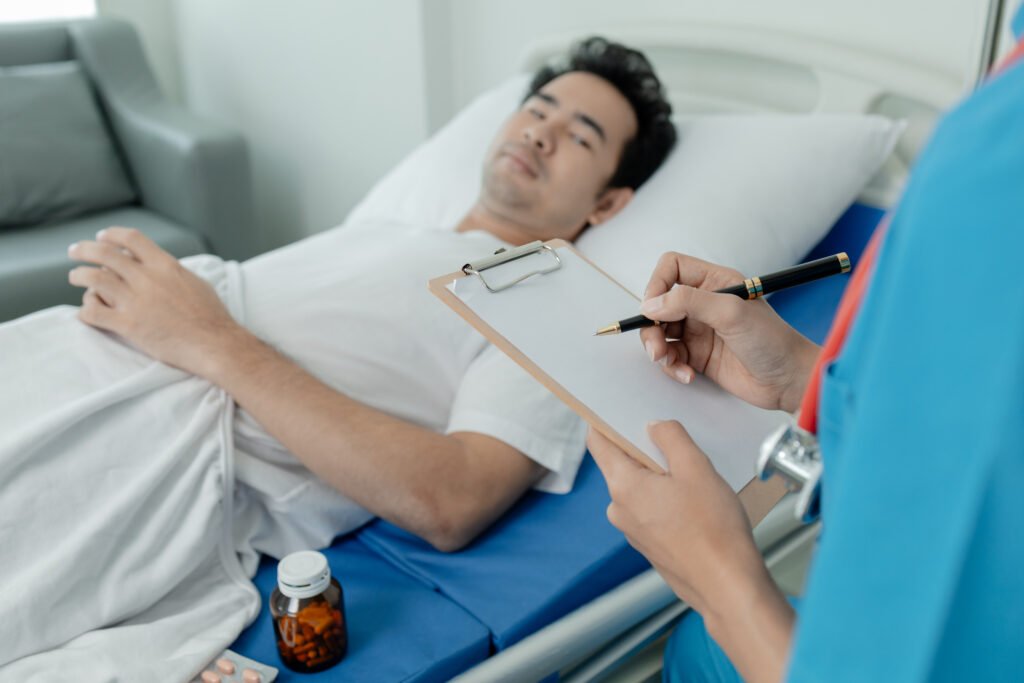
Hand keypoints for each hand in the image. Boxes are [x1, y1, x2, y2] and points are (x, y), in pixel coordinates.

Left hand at [68, 227, 245, 376]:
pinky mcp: (129, 325)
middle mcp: (147, 278)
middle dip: (85, 250)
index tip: (102, 237)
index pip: (131, 238)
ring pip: (94, 279)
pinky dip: (85, 310)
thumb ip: (173, 271)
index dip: (112, 235)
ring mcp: (136, 301)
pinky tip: (86, 312)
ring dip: (79, 276)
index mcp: (165, 265)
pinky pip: (94, 312)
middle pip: (105, 254)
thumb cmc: (211, 316)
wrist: (215, 343)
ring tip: (75, 277)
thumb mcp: (195, 282)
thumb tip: (163, 266)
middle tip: (75, 251)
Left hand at [587, 422, 772, 619]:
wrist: (727, 585)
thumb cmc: (714, 530)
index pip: (598, 443)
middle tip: (673, 439)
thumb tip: (654, 426)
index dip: (603, 420)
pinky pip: (650, 509)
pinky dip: (665, 498)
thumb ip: (671, 437)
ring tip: (692, 475)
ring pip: (639, 488)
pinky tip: (694, 502)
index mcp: (623, 486)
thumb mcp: (696, 468)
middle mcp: (619, 509)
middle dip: (643, 448)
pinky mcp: (649, 545)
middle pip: (621, 464)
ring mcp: (633, 530)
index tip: (615, 406)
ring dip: (659, 475)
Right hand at [640, 252, 819, 412]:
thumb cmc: (772, 341)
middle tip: (656, 347)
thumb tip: (651, 304)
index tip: (653, 308)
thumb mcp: (731, 312)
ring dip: (658, 349)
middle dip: (652, 326)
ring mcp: (699, 329)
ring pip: (660, 332)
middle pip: (658, 304)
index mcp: (714, 281)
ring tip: (669, 362)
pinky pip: (670, 356)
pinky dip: (671, 366)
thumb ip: (689, 302)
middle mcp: (703, 303)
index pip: (671, 268)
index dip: (656, 285)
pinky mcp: (698, 355)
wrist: (789, 381)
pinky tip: (687, 374)